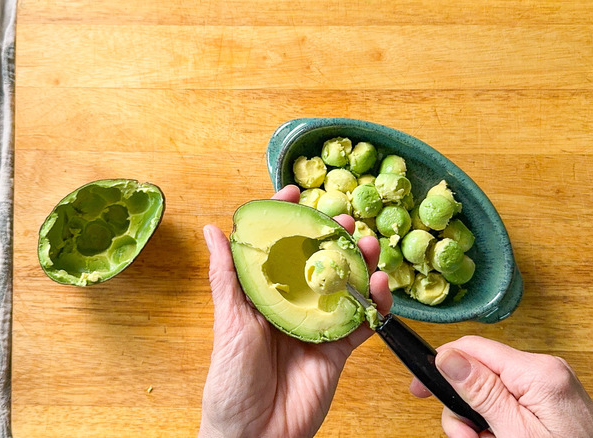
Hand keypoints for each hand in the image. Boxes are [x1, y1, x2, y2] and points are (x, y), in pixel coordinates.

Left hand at [198, 185, 391, 437]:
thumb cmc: (231, 383)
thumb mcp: (228, 324)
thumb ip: (227, 277)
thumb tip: (214, 230)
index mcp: (263, 296)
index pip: (277, 248)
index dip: (287, 218)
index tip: (296, 190)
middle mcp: (293, 306)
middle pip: (317, 262)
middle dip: (331, 237)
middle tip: (343, 218)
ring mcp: (318, 327)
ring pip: (345, 286)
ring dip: (358, 263)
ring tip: (367, 243)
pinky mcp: (339, 351)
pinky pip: (362, 323)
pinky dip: (374, 303)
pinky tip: (378, 284)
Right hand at [410, 336, 592, 437]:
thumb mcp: (514, 433)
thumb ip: (482, 392)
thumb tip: (448, 357)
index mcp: (538, 372)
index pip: (474, 347)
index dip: (441, 364)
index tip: (419, 389)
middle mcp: (546, 370)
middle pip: (480, 373)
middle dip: (464, 408)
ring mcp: (550, 386)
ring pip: (491, 392)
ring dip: (479, 422)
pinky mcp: (551, 401)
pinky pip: (510, 404)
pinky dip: (498, 425)